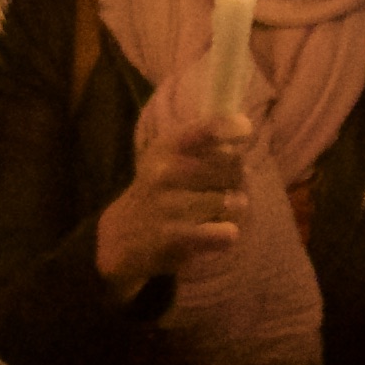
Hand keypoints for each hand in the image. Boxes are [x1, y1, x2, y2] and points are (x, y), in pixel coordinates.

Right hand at [95, 91, 254, 287]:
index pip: (208, 129)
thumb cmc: (159, 193)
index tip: (244, 133)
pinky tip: (211, 235)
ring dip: (233, 213)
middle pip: (234, 167)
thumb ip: (205, 140)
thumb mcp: (170, 157)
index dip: (232, 128)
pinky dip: (226, 235)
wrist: (118, 237)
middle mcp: (166, 170)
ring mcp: (169, 203)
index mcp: (168, 146)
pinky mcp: (174, 236)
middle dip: (237, 181)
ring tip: (213, 216)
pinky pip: (226, 232)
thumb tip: (245, 129)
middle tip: (218, 192)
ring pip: (234, 202)